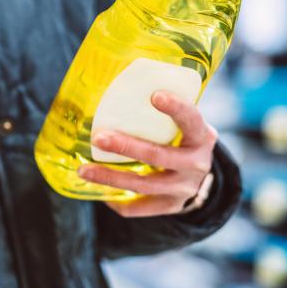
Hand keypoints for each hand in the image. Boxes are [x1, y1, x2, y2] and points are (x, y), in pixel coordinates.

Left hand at [78, 91, 215, 217]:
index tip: (155, 95)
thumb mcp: (186, 125)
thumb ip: (165, 110)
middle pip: (158, 156)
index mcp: (202, 137)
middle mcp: (196, 165)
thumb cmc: (184, 141)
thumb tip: (119, 79)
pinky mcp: (170, 206)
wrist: (202, 180)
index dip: (176, 108)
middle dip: (126, 147)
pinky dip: (118, 200)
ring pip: (143, 184)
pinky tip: (100, 192)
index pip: (192, 120)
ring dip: (111, 177)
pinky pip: (139, 208)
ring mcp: (184, 189)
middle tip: (99, 137)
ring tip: (84, 170)